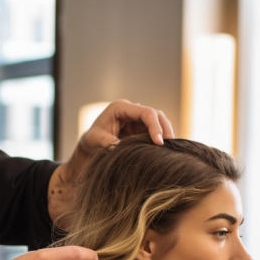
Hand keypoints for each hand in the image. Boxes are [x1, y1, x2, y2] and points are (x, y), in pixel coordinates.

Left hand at [49, 100, 174, 225]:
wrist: (89, 147)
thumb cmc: (90, 142)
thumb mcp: (95, 141)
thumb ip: (109, 142)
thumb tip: (123, 148)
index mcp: (120, 107)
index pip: (145, 112)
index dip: (155, 126)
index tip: (159, 143)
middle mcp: (131, 110)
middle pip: (156, 114)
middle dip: (164, 129)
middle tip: (169, 146)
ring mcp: (137, 119)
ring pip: (159, 122)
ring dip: (165, 134)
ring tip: (169, 150)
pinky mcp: (140, 129)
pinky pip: (156, 132)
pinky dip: (161, 140)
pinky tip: (164, 152)